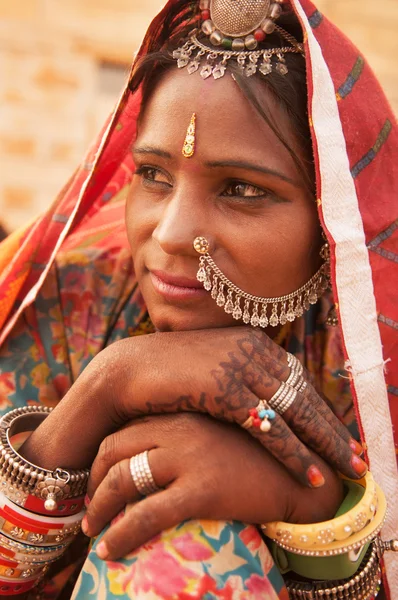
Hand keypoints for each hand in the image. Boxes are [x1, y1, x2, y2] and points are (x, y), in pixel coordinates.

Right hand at [20, 327, 365, 486]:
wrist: (126, 371)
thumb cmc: (166, 373)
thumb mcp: (211, 367)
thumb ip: (240, 376)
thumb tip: (263, 401)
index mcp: (252, 341)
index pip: (298, 379)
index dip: (323, 408)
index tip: (341, 433)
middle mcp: (252, 349)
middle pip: (305, 395)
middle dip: (334, 429)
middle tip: (358, 457)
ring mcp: (240, 368)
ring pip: (295, 413)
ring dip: (325, 445)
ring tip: (349, 470)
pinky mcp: (225, 390)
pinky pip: (270, 428)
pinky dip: (294, 453)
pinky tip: (312, 473)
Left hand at [83, 413, 343, 559]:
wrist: (304, 476)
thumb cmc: (262, 456)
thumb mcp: (222, 431)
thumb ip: (190, 432)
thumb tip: (157, 453)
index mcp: (184, 413)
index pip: (127, 428)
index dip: (105, 456)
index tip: (99, 477)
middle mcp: (181, 429)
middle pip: (115, 448)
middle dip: (93, 479)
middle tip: (90, 506)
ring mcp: (190, 457)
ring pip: (124, 479)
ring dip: (98, 507)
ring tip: (92, 530)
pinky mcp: (201, 489)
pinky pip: (145, 514)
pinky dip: (120, 534)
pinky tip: (109, 551)